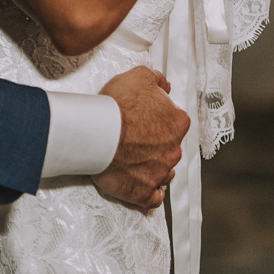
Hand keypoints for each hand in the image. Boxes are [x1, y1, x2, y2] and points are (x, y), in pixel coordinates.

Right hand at [91, 67, 187, 210]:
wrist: (96, 133)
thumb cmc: (117, 105)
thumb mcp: (140, 76)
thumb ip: (157, 80)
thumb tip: (164, 86)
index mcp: (177, 123)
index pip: (175, 120)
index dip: (159, 118)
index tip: (144, 118)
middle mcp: (173, 150)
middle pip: (169, 147)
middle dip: (156, 143)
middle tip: (134, 137)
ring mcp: (160, 173)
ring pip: (163, 171)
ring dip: (152, 166)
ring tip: (132, 159)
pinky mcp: (144, 193)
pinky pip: (153, 198)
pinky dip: (148, 192)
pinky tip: (140, 184)